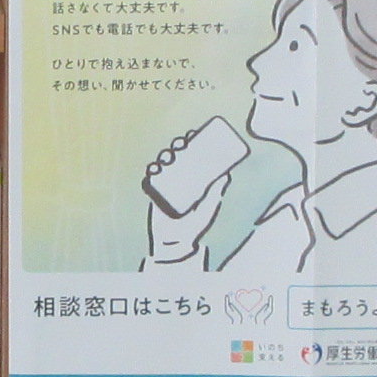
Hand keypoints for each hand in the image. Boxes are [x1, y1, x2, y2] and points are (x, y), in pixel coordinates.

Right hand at [141, 130, 233, 263]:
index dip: (193, 143)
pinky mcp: (154, 192)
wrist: (177, 242)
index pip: (193, 155)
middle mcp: (181, 177)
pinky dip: (152, 170)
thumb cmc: (196, 225)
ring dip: (165, 156)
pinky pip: (150, 177)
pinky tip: (155, 168)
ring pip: (164, 163)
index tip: (194, 134)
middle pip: (178, 155)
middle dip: (178, 146)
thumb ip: (216, 191)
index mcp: (195, 178)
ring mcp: (167, 184)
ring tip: (169, 158)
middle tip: (181, 145)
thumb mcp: (209, 206)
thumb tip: (226, 174)